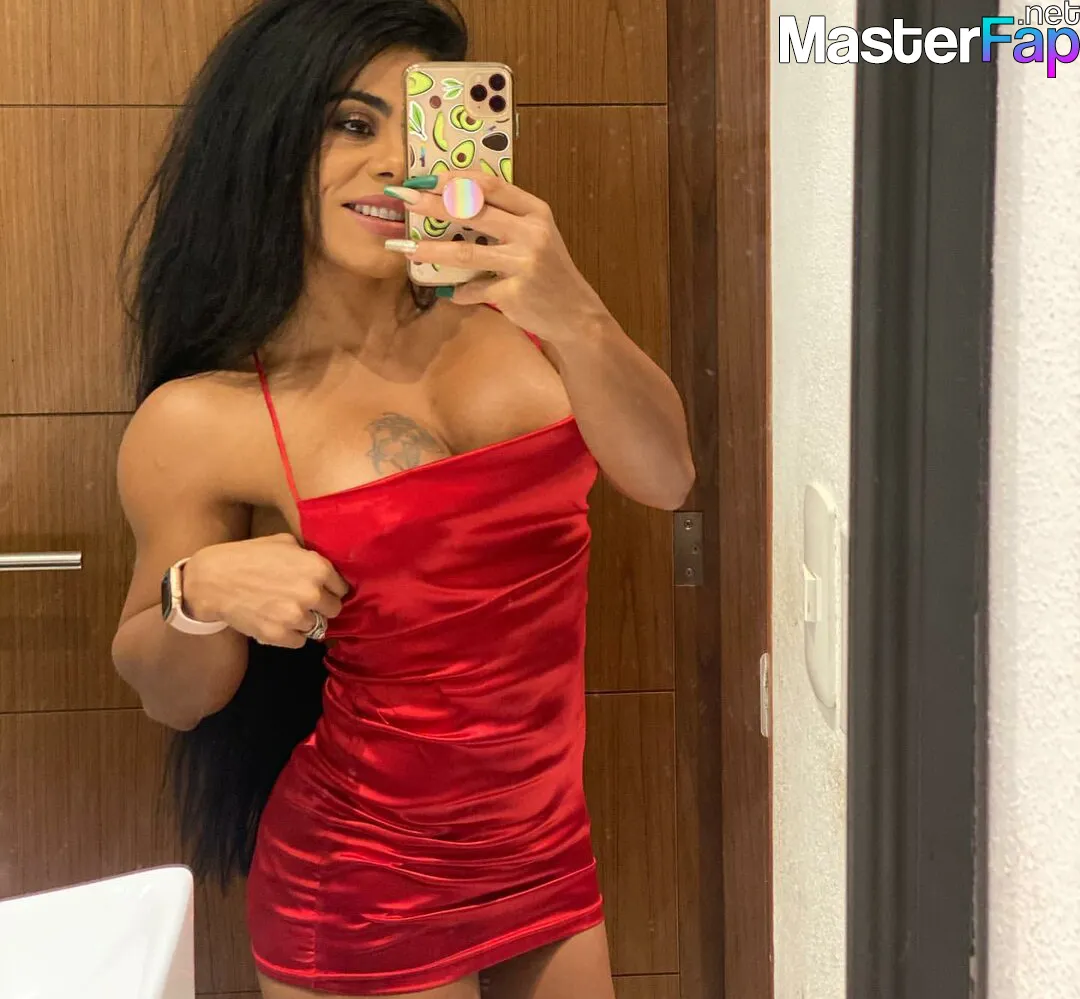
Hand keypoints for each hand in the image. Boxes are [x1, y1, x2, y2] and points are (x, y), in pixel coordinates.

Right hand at [183, 534, 348, 648]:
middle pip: (334, 610)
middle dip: (321, 606)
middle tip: (303, 601)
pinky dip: (291, 635)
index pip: (342, 588)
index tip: (320, 589)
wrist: (212, 579)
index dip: (331, 588)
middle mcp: (311, 593)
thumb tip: (327, 566)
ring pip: (317, 627)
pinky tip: (277, 622)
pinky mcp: (279, 636)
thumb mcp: (284, 542)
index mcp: (317, 568)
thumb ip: (310, 555)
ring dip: (305, 621)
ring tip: (285, 610)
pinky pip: (300, 642)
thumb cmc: (248, 556)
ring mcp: (295, 617)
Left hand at [386, 172, 609, 343]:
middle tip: (404, 200)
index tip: (428, 179)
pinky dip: (460, 292)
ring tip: (404, 247)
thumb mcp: (538, 236)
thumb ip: (506, 219)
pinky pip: (475, 290)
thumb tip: (456, 202)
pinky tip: (451, 293)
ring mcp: (523, 264)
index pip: (491, 185)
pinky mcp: (513, 294)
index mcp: (536, 212)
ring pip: (465, 252)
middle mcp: (531, 233)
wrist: (577, 315)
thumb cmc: (551, 272)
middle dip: (433, 205)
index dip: (456, 180)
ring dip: (431, 250)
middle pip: (473, 212)